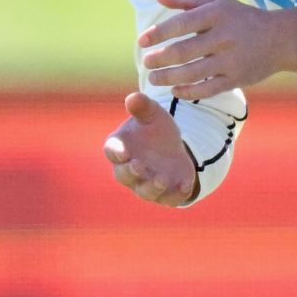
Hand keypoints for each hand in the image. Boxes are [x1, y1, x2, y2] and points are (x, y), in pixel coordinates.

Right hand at [103, 91, 197, 206]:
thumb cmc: (155, 130)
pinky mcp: (166, 194)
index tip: (123, 151)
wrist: (174, 148)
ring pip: (144, 192)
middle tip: (138, 166)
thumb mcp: (153, 114)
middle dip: (130, 172)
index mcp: (121, 148)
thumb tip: (133, 97)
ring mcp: (146, 184)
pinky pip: (168, 199)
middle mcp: (129, 170)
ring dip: (152, 187)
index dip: (116, 152)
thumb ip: (142, 107)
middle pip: (123, 175)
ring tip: (162, 179)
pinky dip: (176, 194)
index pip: (112, 151)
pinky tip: (185, 184)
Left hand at [138, 0, 296, 100]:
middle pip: (183, 52)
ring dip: (168, 78)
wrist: (281, 39)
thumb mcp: (218, 3)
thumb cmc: (242, 18)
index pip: (181, 24)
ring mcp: (231, 60)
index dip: (158, 33)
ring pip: (192, 73)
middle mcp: (224, 37)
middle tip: (146, 62)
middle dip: (159, 59)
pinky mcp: (237, 79)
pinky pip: (207, 89)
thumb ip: (186, 0)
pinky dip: (188, 92)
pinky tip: (175, 90)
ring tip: (154, 78)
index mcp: (217, 14)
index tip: (142, 40)